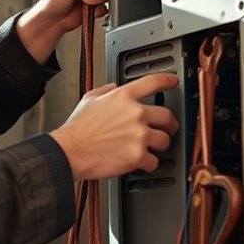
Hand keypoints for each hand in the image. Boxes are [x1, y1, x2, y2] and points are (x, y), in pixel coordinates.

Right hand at [51, 73, 179, 180]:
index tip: (173, 82)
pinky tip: (141, 162)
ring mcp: (139, 135)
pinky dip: (149, 163)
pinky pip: (154, 161)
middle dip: (170, 123)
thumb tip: (114, 88)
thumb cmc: (78, 128)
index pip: (153, 82)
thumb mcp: (90, 99)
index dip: (167, 80)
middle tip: (168, 128)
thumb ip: (106, 90)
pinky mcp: (137, 156)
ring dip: (160, 145)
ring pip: (164, 140)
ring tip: (152, 148)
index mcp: (124, 97)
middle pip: (167, 116)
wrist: (70, 151)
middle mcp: (135, 114)